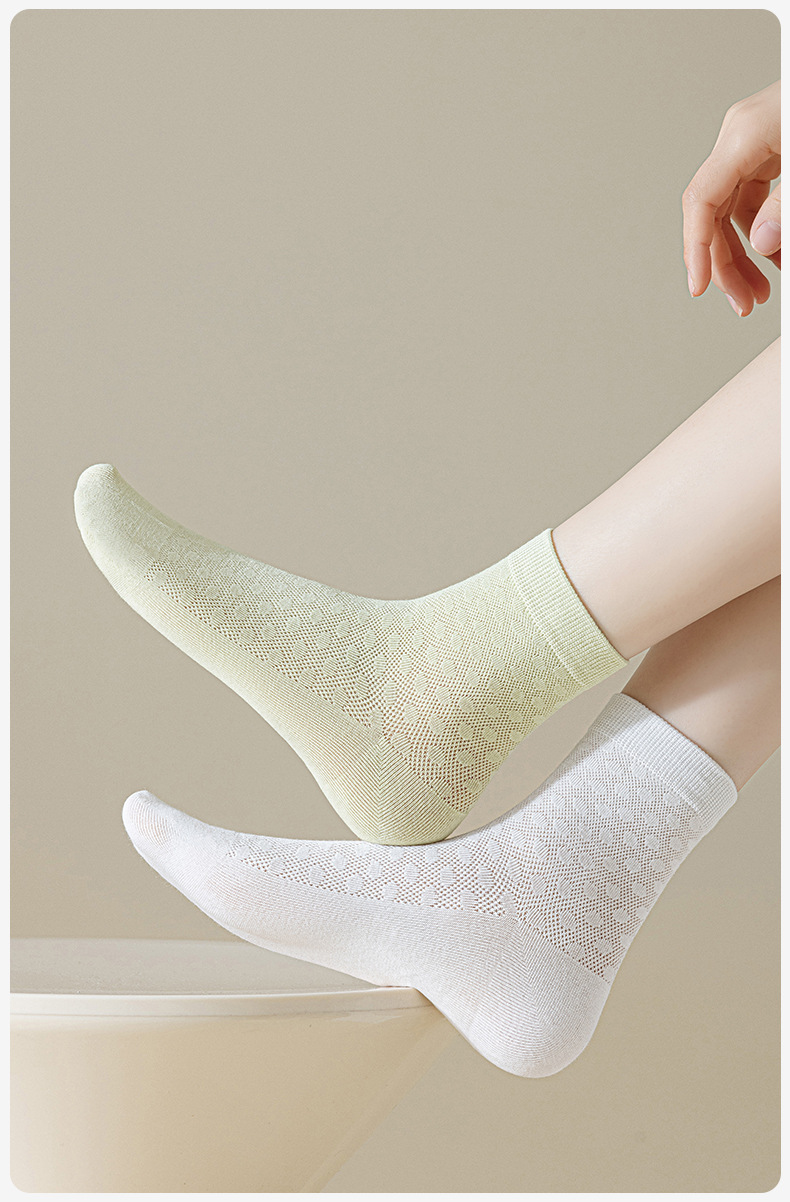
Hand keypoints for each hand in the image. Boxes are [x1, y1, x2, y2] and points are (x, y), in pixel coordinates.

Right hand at [683, 80, 779, 315]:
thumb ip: (785, 206)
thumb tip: (762, 244)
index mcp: (743, 135)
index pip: (700, 201)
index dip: (696, 250)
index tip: (700, 287)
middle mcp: (739, 137)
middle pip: (713, 213)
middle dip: (727, 263)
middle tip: (745, 301)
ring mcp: (751, 142)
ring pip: (730, 211)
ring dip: (744, 253)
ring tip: (762, 288)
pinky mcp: (768, 147)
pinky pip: (752, 198)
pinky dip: (763, 229)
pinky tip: (776, 255)